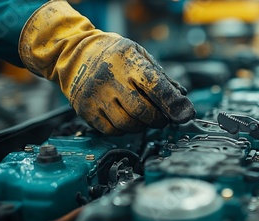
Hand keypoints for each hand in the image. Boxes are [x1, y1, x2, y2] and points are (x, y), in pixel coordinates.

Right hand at [19, 0, 194, 133]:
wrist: (73, 52)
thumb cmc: (113, 55)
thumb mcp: (140, 55)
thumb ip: (161, 78)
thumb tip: (182, 99)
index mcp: (128, 61)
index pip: (156, 86)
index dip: (173, 104)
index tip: (185, 114)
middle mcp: (110, 78)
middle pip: (142, 111)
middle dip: (158, 119)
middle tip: (162, 118)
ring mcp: (95, 95)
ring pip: (127, 124)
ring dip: (142, 126)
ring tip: (143, 118)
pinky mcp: (85, 109)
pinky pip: (111, 130)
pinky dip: (124, 130)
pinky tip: (126, 119)